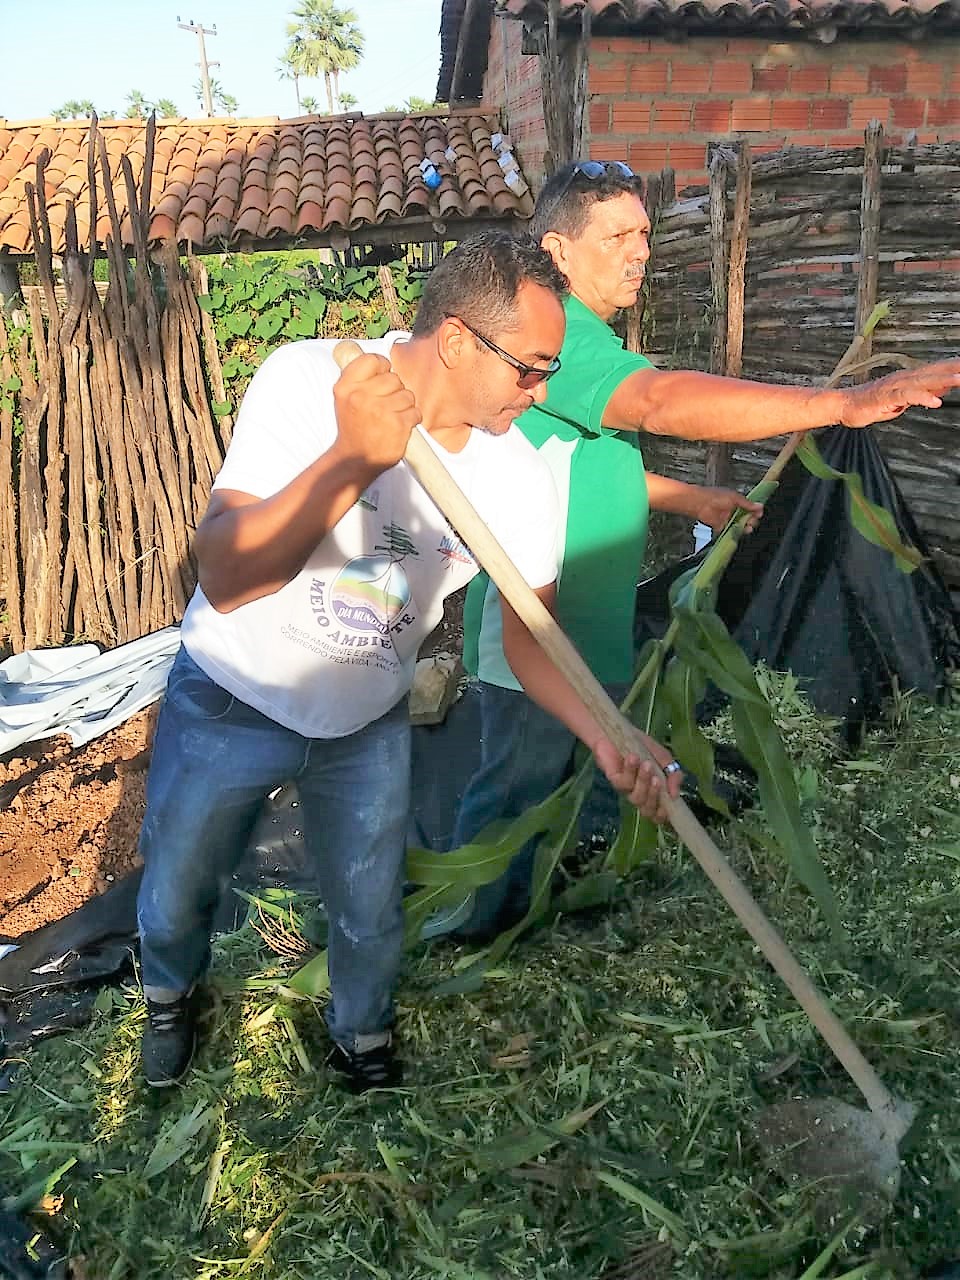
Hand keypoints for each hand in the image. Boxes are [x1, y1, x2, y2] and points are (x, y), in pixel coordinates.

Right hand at [332, 352, 420, 471]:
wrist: (355, 460)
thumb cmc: (354, 427)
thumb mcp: (345, 398)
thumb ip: (359, 377)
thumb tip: (381, 360)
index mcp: (345, 386)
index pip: (372, 359)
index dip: (382, 368)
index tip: (381, 381)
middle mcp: (360, 396)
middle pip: (394, 378)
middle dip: (395, 391)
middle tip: (384, 408)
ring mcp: (380, 410)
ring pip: (407, 394)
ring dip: (404, 406)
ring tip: (391, 418)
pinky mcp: (397, 424)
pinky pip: (415, 411)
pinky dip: (411, 420)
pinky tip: (399, 427)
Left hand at [593, 734, 682, 823]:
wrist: (618, 733)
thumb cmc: (642, 747)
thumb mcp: (664, 758)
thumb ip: (674, 775)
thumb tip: (676, 794)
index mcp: (653, 792)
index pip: (658, 814)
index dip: (664, 815)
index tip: (670, 804)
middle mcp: (640, 795)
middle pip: (648, 810)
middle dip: (654, 796)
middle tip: (657, 779)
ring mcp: (627, 790)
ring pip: (637, 798)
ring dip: (644, 781)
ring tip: (647, 764)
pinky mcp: (615, 781)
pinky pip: (624, 783)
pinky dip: (631, 770)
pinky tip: (633, 758)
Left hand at [695, 487, 763, 533]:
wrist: (699, 504)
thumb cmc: (714, 496)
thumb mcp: (735, 498)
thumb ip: (747, 504)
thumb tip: (760, 506)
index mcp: (737, 500)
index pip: (750, 507)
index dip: (755, 511)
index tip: (759, 514)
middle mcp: (733, 509)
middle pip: (747, 517)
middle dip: (752, 520)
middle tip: (752, 521)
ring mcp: (727, 518)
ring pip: (740, 525)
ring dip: (745, 527)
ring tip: (747, 527)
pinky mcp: (721, 526)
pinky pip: (731, 531)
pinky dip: (735, 532)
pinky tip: (739, 532)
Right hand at [839, 358, 959, 428]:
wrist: (844, 405)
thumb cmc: (870, 403)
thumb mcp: (903, 400)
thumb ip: (923, 392)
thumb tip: (943, 387)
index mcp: (909, 378)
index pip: (936, 370)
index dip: (953, 366)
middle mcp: (904, 378)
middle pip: (934, 372)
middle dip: (953, 369)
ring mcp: (894, 386)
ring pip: (923, 381)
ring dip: (943, 380)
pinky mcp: (885, 397)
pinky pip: (906, 396)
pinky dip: (921, 398)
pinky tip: (935, 402)